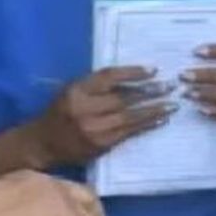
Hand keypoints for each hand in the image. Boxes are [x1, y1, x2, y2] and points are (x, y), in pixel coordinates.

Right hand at [25, 66, 175, 166]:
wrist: (44, 142)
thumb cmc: (60, 111)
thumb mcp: (72, 90)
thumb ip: (96, 85)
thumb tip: (133, 78)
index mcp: (77, 90)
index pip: (109, 77)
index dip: (132, 73)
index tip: (154, 70)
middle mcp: (84, 109)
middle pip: (123, 98)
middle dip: (150, 92)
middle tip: (171, 87)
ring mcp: (93, 129)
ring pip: (129, 117)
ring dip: (153, 110)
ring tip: (172, 104)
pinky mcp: (101, 144)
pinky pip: (129, 133)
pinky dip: (146, 125)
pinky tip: (160, 120)